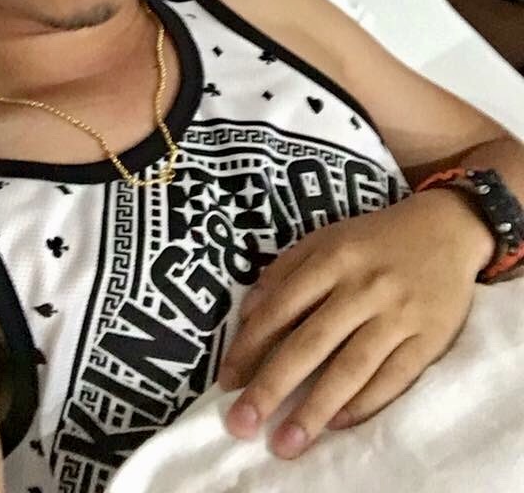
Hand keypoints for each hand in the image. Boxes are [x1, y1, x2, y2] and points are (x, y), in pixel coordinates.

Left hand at [217, 190, 487, 459]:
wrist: (445, 229)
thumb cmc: (373, 241)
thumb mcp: (324, 239)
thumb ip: (284, 272)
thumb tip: (247, 315)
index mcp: (332, 258)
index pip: (281, 307)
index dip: (250, 346)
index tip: (227, 382)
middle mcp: (362, 287)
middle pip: (311, 343)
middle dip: (273, 385)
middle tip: (243, 423)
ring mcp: (398, 315)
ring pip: (351, 367)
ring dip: (315, 408)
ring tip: (286, 442)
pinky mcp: (430, 338)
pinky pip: (394, 377)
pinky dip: (366, 403)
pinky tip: (337, 423)